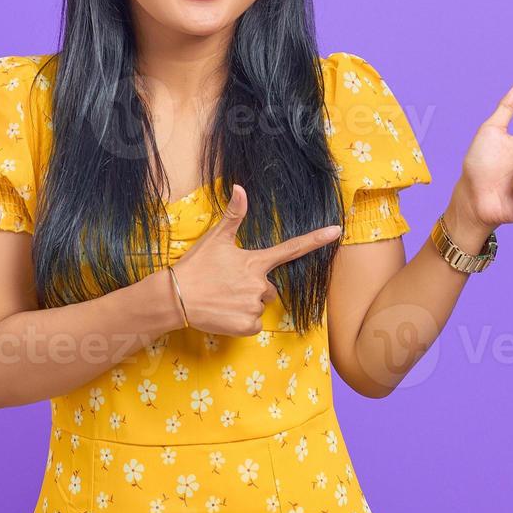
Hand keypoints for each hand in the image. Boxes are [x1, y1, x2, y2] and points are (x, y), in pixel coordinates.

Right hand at [164, 184, 340, 334]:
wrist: (175, 298)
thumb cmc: (196, 267)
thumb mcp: (215, 239)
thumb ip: (233, 215)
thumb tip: (239, 187)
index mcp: (255, 261)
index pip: (292, 248)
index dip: (316, 239)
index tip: (337, 231)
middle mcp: (260, 284)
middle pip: (269, 287)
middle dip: (253, 287)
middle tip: (228, 285)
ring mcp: (254, 305)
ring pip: (259, 306)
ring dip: (245, 304)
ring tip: (222, 298)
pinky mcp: (247, 325)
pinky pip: (253, 324)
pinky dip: (241, 321)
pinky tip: (224, 313)